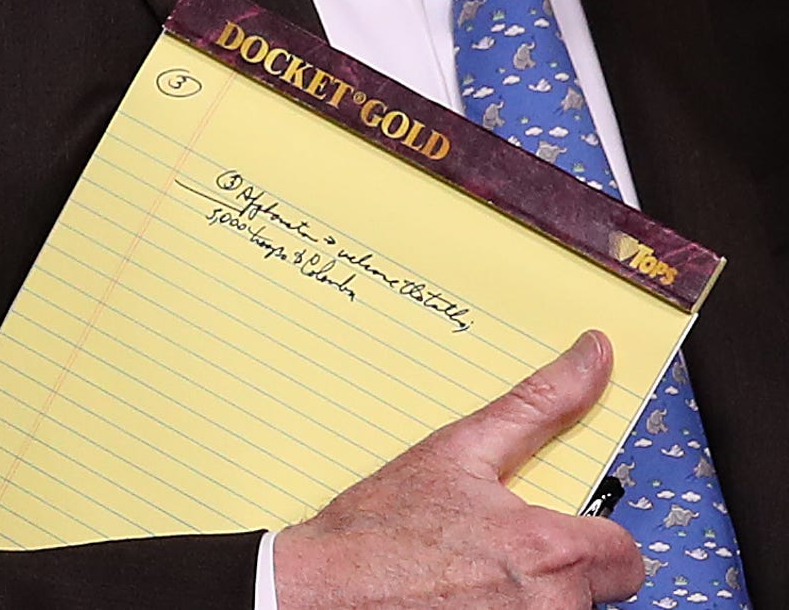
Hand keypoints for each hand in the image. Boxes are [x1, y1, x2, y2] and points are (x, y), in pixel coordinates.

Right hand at [273, 330, 642, 607]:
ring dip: (528, 605)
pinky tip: (458, 608)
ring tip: (468, 588)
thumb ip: (539, 405)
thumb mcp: (456, 452)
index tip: (544, 542)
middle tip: (491, 565)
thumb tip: (594, 356)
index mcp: (547, 552)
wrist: (315, 593)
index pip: (625, 558)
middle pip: (594, 596)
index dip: (587, 543)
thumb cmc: (374, 532)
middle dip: (555, 579)